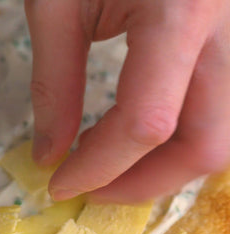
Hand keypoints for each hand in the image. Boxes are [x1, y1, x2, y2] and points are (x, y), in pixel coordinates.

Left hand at [25, 0, 229, 201]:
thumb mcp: (55, 6)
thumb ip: (54, 84)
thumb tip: (48, 156)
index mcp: (182, 12)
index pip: (147, 124)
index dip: (99, 168)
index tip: (59, 185)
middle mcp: (226, 29)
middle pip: (204, 144)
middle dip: (142, 182)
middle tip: (90, 188)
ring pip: (216, 133)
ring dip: (158, 165)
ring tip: (101, 155)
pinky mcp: (223, 40)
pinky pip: (210, 112)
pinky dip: (169, 139)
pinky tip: (124, 129)